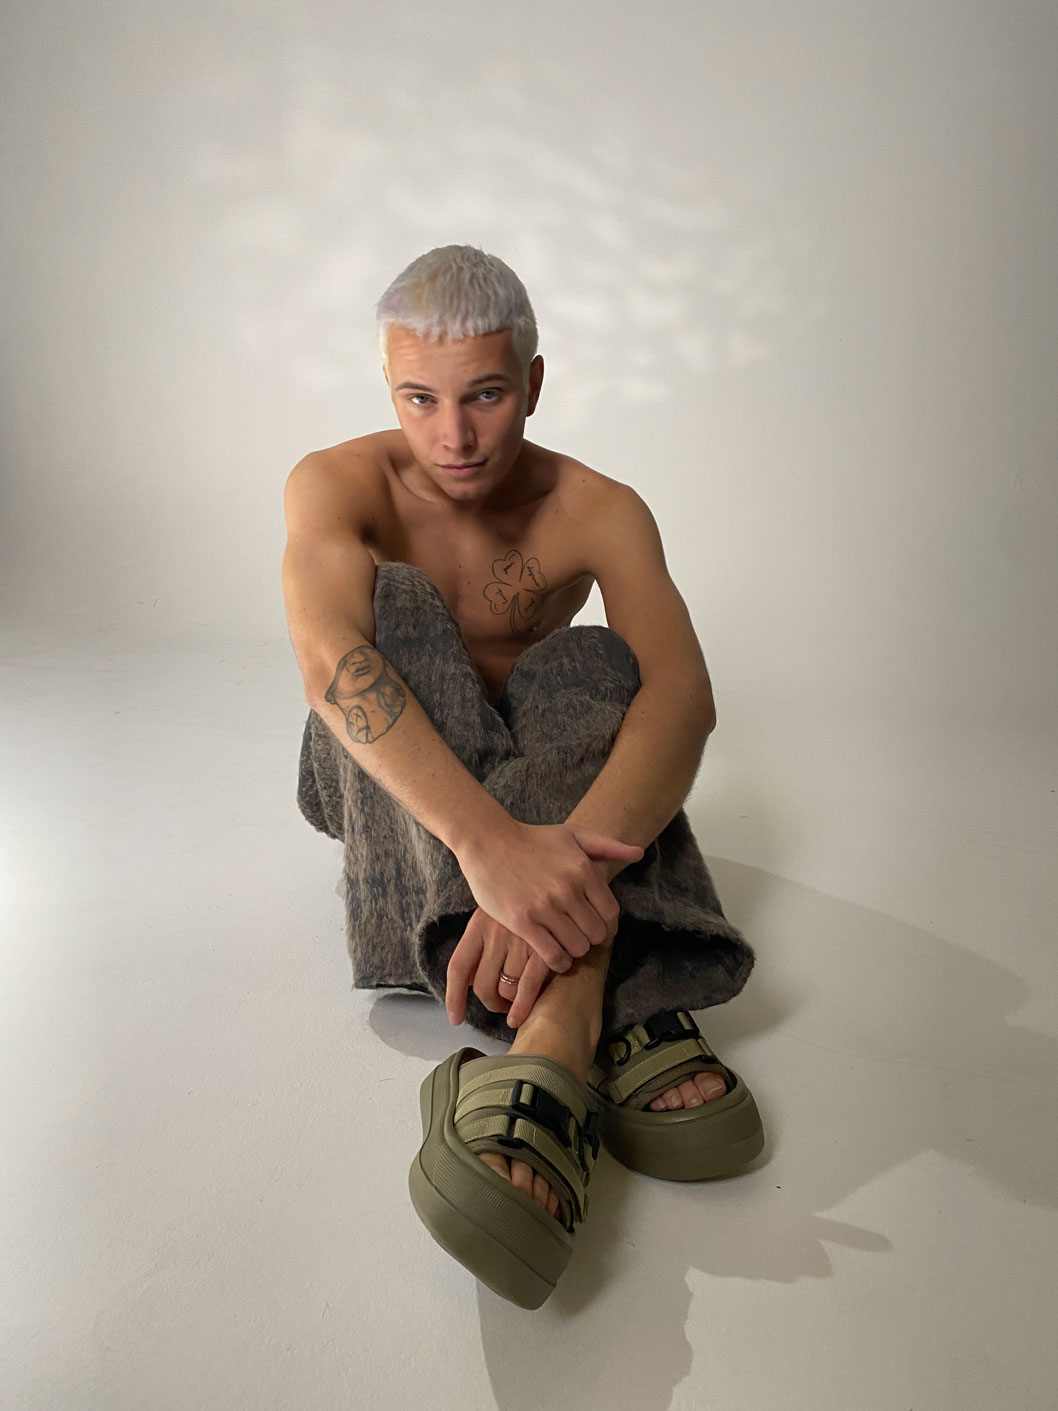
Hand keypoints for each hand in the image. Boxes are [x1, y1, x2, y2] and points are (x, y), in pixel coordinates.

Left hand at [444, 909, 551, 1026]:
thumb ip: (482, 944)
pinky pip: (528, 987)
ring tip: (522, 998)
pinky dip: (523, 1006)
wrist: (553, 882)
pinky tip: (521, 1016)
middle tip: (501, 1006)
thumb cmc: (526, 903)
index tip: (455, 1018)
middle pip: (482, 985)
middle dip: (491, 1003)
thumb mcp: (496, 914)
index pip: (459, 966)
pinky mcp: (544, 948)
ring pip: (507, 990)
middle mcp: (496, 932)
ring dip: (513, 1002)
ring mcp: (520, 941)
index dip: (454, 996)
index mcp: (480, 924)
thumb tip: (469, 982)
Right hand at [455, 820, 641, 973]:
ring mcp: (545, 907)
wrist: (488, 841)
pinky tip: (554, 957)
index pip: (611, 913)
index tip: (597, 929)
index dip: (608, 926)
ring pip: (577, 948)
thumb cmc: (532, 839)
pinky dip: (557, 962)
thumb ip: (607, 845)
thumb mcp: (572, 834)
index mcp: (583, 869)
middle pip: (596, 934)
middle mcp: (567, 889)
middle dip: (590, 939)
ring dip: (574, 952)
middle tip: (580, 938)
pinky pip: (552, 955)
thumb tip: (638, 853)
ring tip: (566, 946)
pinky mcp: (522, 921)